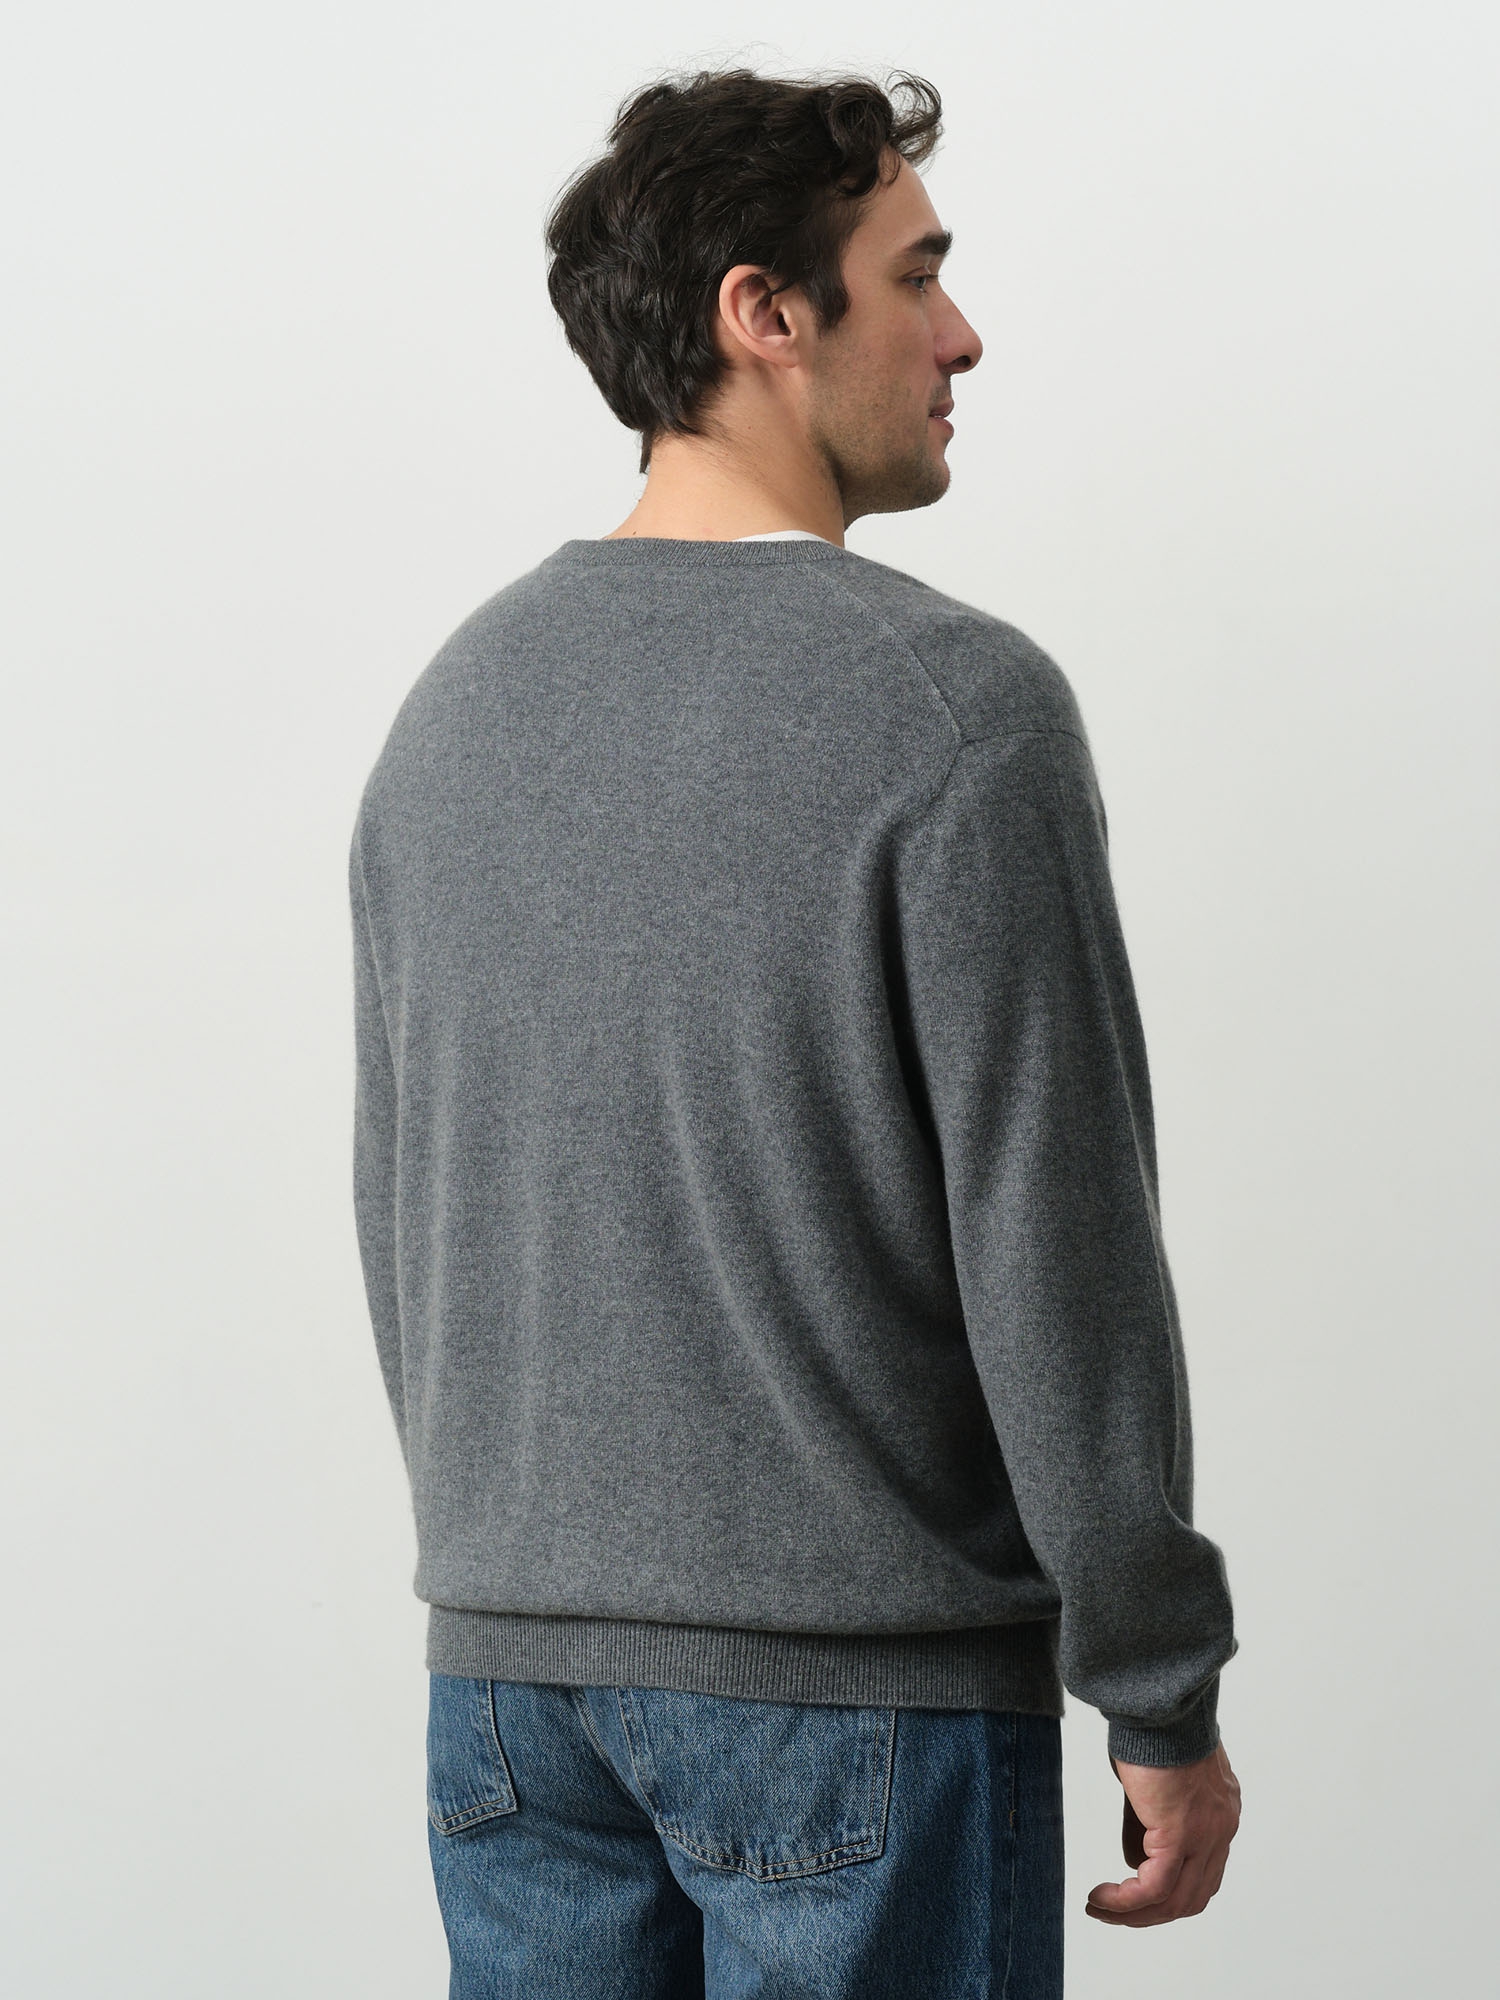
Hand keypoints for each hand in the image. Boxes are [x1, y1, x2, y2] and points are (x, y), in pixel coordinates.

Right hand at [1085, 1739, 1240, 1926]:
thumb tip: (1135, 1858)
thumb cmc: (1154, 1729)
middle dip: (1151, 1914)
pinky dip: (1126, 1901)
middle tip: (1114, 1912)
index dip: (1171, 1893)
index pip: (1205, 1874)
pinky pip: (1155, 1888)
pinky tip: (1102, 1897)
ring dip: (1135, 1914)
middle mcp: (1220, 1830)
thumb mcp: (1155, 1782)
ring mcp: (1205, 1836)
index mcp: (1219, 1814)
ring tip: (1101, 1908)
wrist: (1161, 1705)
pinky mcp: (1180, 1835)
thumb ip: (1152, 1819)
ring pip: (1175, 1901)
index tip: (1135, 1894)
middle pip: (1193, 1897)